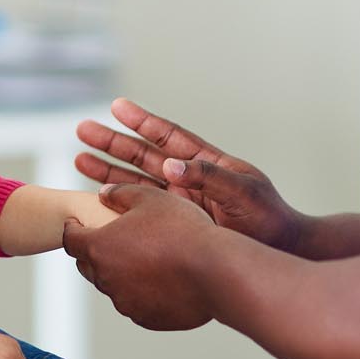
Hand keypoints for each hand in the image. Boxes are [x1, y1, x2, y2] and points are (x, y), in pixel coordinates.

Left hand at [62, 185, 217, 329]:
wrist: (216, 271)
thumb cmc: (184, 230)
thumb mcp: (151, 197)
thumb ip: (121, 193)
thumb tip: (103, 193)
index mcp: (100, 246)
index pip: (71, 238)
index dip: (73, 228)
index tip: (78, 223)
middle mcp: (106, 278)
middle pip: (87, 264)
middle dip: (93, 251)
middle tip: (110, 238)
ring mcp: (125, 302)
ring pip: (111, 285)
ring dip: (118, 272)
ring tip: (140, 257)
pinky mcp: (145, 318)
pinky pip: (134, 304)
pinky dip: (139, 292)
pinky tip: (159, 279)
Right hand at [76, 97, 303, 251]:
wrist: (280, 251)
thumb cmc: (269, 219)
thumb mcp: (243, 192)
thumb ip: (207, 177)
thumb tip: (170, 166)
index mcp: (207, 162)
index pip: (169, 136)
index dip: (142, 121)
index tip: (117, 107)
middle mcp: (189, 179)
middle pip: (144, 156)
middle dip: (114, 143)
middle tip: (83, 130)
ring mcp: (181, 202)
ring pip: (137, 182)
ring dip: (109, 171)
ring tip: (80, 159)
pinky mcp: (176, 224)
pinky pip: (142, 210)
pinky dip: (120, 203)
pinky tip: (98, 199)